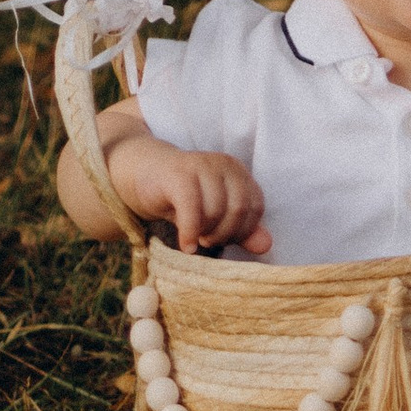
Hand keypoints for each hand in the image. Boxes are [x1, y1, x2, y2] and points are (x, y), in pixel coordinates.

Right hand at [56, 102, 270, 255]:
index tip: (223, 240)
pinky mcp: (179, 174)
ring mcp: (202, 165)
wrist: (144, 175)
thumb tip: (266, 246)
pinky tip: (186, 245)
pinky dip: (191, 232)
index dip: (242, 232)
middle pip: (239, 211)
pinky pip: (192, 208)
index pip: (256, 209)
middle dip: (224, 235)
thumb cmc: (183, 198)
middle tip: (207, 241)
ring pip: (217, 211)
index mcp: (238, 172)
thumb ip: (241, 229)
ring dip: (206, 234)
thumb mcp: (214, 216)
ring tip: (194, 237)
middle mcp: (225, 164)